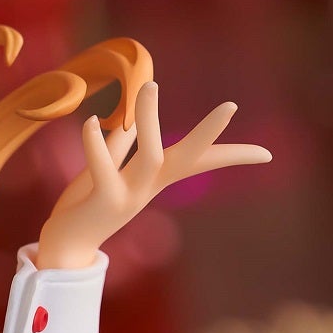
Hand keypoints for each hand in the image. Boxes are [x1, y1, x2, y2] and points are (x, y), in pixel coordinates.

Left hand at [34, 82, 269, 270]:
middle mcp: (148, 187)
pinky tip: (90, 122)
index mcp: (155, 179)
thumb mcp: (106, 171)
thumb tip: (128, 120)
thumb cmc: (86, 205)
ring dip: (151, 121)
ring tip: (150, 86)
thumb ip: (119, 146)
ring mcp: (129, 196)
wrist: (64, 247)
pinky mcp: (103, 201)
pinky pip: (104, 170)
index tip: (268, 154)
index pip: (201, 163)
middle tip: (231, 106)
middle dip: (208, 135)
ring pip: (150, 157)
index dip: (233, 156)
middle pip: (188, 158)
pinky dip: (97, 144)